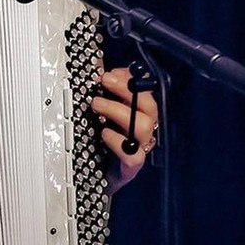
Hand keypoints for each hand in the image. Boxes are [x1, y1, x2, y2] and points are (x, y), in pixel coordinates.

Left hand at [91, 67, 159, 193]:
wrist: (97, 178)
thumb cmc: (102, 144)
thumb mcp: (102, 113)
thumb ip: (103, 91)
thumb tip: (96, 65)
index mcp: (138, 115)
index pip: (144, 91)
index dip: (131, 79)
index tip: (111, 72)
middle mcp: (142, 130)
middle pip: (149, 106)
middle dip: (126, 90)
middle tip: (104, 81)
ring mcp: (139, 148)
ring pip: (144, 127)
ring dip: (118, 110)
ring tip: (96, 105)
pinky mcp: (131, 167)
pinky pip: (133, 156)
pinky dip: (118, 142)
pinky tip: (104, 133)